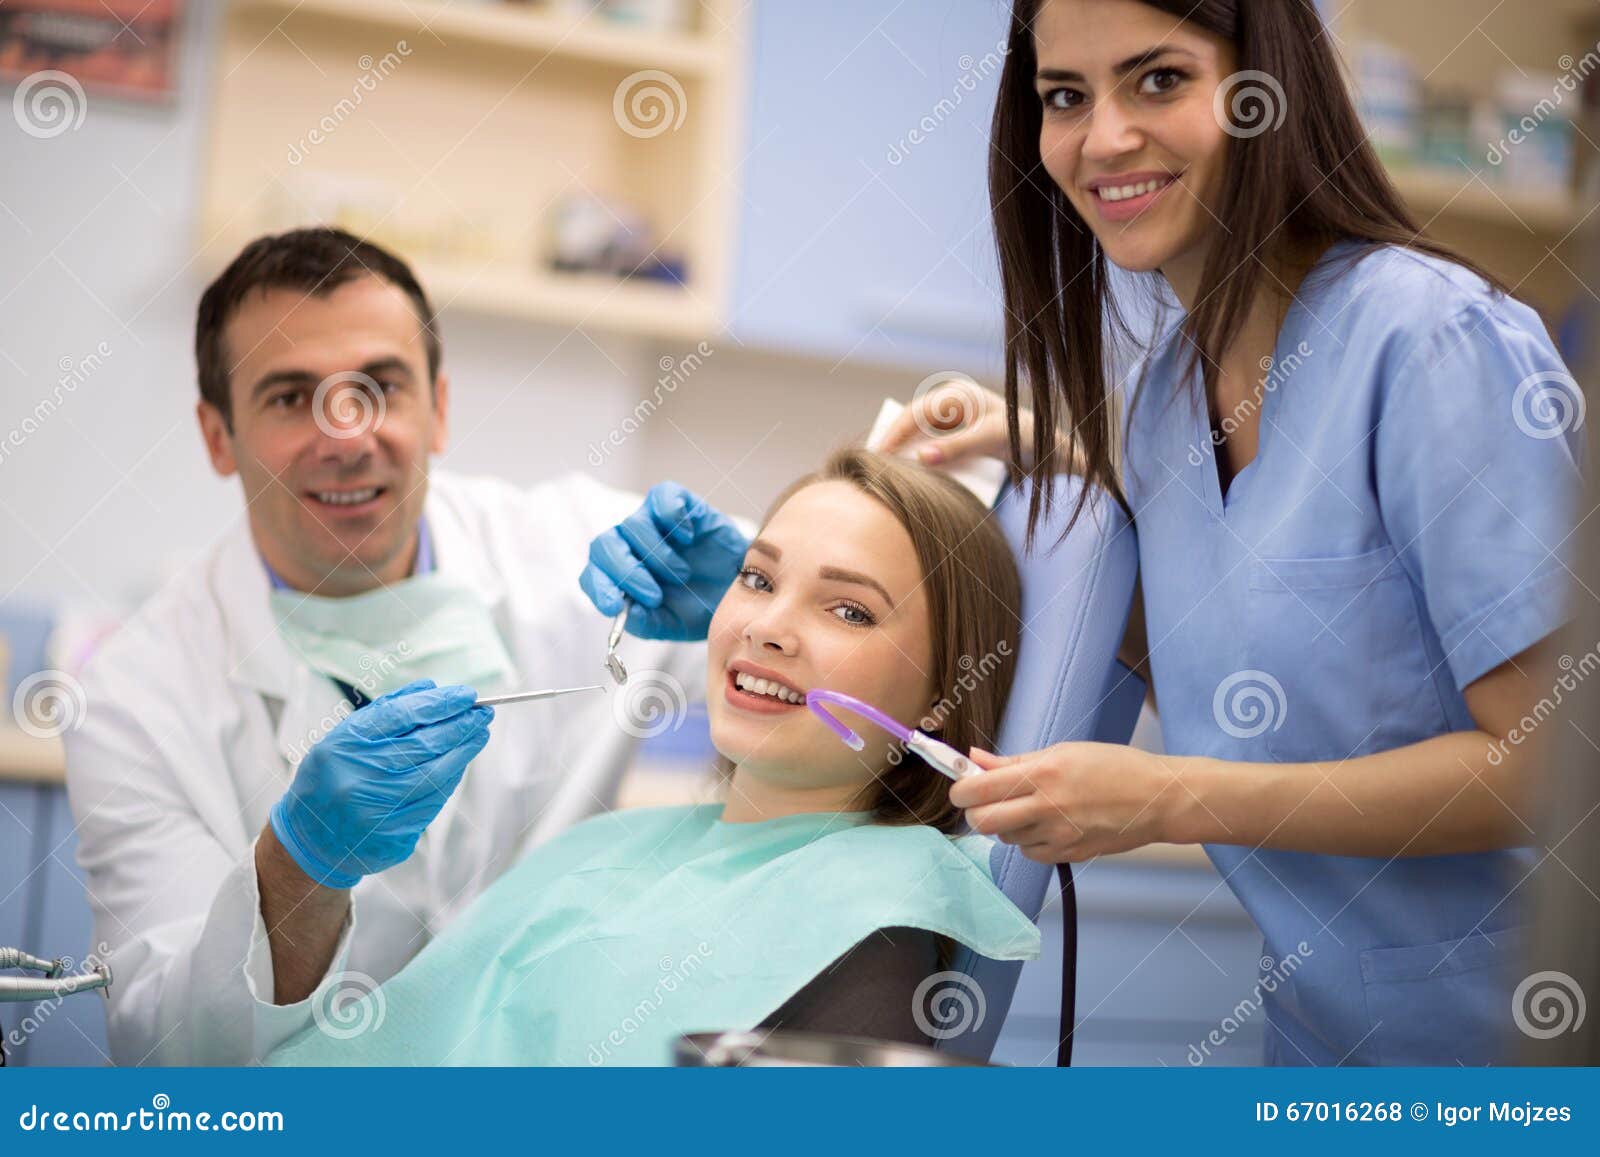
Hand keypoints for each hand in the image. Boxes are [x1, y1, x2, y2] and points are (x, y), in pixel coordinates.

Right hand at [269, 679, 492, 887]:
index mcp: (344, 746)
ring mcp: (375, 810)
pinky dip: (450, 779)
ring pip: (435, 775)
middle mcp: (358, 777)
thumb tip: (431, 689)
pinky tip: (460, 764)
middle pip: (424, 744)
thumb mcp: (344, 738)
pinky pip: (432, 802)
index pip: (402, 716)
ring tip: (479, 734)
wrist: (310, 839)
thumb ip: (386, 711)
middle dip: (460, 725)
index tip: (465, 695)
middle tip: (483, 713)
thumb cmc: (331, 778)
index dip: (439, 704)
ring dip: (464, 752)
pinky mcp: (392, 836)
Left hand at [579, 481, 747, 640]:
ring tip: (682, 574)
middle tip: (654, 595)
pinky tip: (688, 539)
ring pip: (632, 525)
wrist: (741, 591)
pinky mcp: (681, 505)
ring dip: (657, 555)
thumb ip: (645, 622)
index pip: (592, 575)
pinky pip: (663, 496)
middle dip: (626, 572)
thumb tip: (625, 610)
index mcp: (621, 577)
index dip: (598, 587)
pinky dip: (673, 518)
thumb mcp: (672, 624)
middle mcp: (631, 546)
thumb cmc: (699, 605)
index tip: (614, 605)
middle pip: (604, 545)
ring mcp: (654, 523)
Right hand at [876, 377, 1023, 466]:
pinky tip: (912, 473)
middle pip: (912, 422)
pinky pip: (932, 446)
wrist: (1051, 450)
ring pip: (919, 435)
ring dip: (906, 451)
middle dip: (894, 443)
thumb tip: (920, 458)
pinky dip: (922, 458)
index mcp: (957, 394)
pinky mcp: (959, 436)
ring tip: (888, 471)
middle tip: (875, 466)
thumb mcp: (990, 439)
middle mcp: (953, 403)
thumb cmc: (1025, 438)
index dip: (893, 434)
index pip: (914, 413)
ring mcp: (955, 420)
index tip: (877, 455)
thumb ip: (956, 448)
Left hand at [949, 743, 1180, 861]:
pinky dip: (1029, 840)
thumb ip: (1014, 761)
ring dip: (1006, 824)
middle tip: (986, 800)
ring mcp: (1058, 836)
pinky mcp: (1068, 855)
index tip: (961, 783)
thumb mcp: (1062, 751)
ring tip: (1029, 807)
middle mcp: (1046, 807)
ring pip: (1005, 838)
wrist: (1158, 799)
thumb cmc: (1114, 766)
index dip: (960, 787)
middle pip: (982, 821)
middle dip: (976, 810)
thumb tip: (974, 759)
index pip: (978, 789)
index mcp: (1042, 774)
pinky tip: (1047, 823)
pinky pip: (1029, 852)